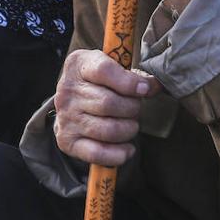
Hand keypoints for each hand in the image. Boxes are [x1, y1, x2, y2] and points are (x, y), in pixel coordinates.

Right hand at [53, 49, 160, 166]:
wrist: (73, 100)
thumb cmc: (100, 81)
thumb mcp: (113, 67)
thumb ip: (134, 75)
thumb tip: (153, 86)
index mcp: (78, 65)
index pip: (104, 71)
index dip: (129, 82)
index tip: (145, 89)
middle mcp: (67, 91)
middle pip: (108, 103)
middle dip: (132, 108)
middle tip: (135, 109)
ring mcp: (65, 117)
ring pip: (108, 129)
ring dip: (128, 129)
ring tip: (131, 125)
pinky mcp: (67, 141)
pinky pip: (96, 153)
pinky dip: (118, 154)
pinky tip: (128, 148)